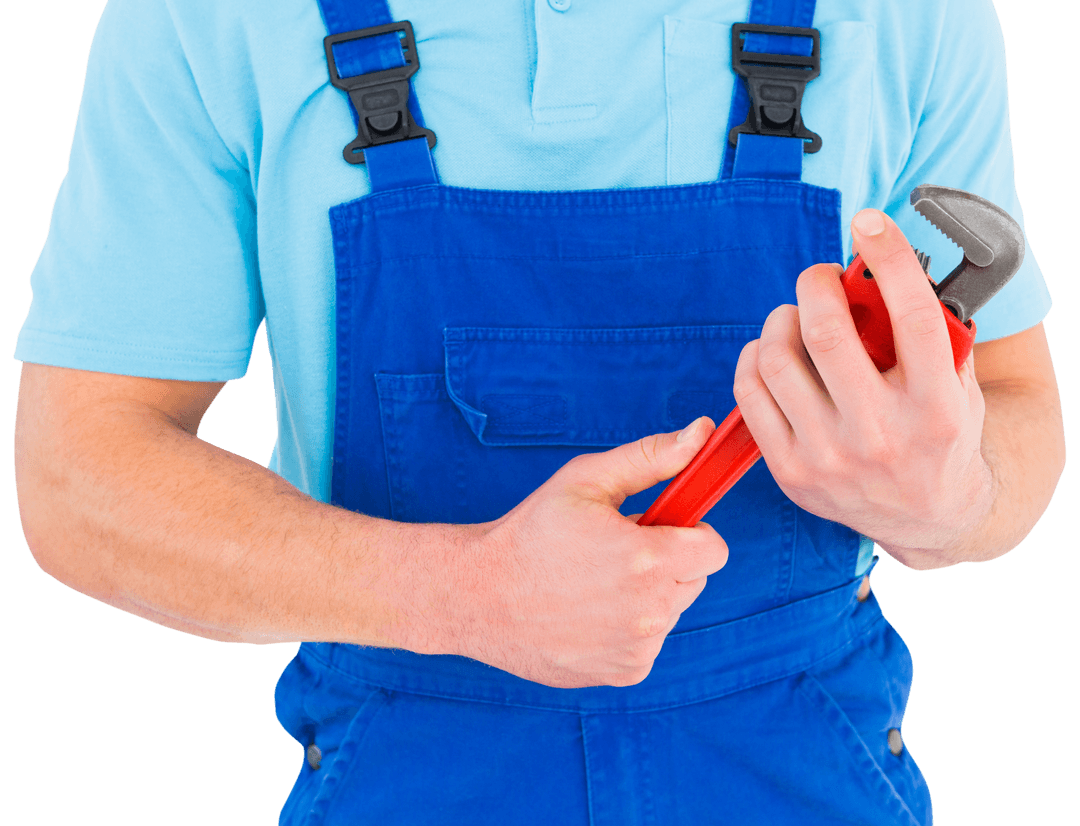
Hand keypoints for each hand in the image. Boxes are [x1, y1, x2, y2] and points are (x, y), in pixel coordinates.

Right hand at [451, 417, 727, 688]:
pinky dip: (628, 629)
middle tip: (614, 553)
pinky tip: (586, 614)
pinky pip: (648, 642)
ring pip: (671, 612)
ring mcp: (638, 646)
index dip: (689, 533)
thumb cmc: (530, 532)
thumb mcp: (586, 480)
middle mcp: (649, 610)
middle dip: (667, 562)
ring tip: (593, 583)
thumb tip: (701, 433)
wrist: (478, 594)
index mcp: (647, 558)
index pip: (715, 549)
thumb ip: (651, 457)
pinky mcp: (625, 672)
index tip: (657, 529)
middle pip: (694, 579)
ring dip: (647, 596)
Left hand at [732, 209, 993, 569]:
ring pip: (779, 359)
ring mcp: (830, 457)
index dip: (889, 257)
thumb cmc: (941, 439)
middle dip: (817, 285)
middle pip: (827, 332)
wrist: (928, 519)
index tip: (869, 223)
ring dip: (781, 319)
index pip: (913, 316)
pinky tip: (769, 349)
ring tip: (795, 316)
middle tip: (820, 279)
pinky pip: (750, 394)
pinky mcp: (791, 471)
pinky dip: (754, 357)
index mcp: (936, 408)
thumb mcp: (960, 386)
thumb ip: (935, 333)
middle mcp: (882, 435)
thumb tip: (886, 267)